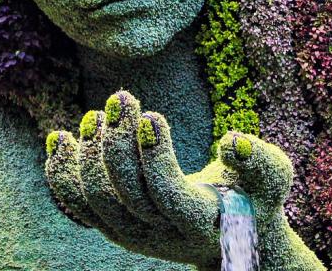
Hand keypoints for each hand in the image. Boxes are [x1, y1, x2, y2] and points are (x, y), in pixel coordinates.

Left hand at [44, 91, 323, 270]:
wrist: (229, 235)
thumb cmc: (254, 196)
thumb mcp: (271, 178)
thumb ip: (260, 161)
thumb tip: (235, 141)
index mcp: (199, 222)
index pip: (167, 195)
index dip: (155, 157)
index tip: (152, 113)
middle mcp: (159, 234)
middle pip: (124, 194)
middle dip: (118, 143)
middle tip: (121, 97)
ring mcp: (130, 233)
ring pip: (95, 200)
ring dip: (89, 154)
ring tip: (95, 115)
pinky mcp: (112, 224)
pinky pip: (77, 203)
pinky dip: (62, 172)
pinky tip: (59, 138)